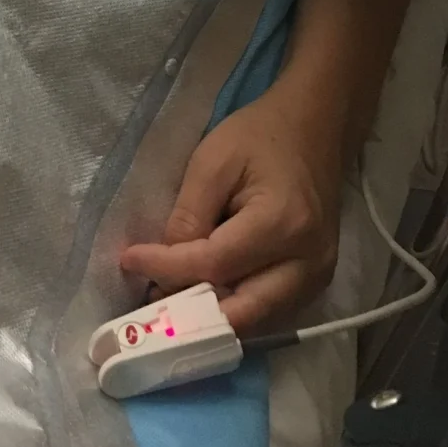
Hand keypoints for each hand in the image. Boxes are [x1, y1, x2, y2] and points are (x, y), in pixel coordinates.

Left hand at [120, 80, 345, 335]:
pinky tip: (204, 293)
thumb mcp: (213, 160)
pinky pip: (269, 309)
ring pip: (255, 320)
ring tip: (171, 298)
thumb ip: (189, 215)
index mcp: (282, 224)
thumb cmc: (260, 136)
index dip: (168, 267)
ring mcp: (318, 276)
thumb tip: (166, 267)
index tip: (129, 260)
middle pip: (241, 312)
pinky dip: (234, 307)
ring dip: (211, 316)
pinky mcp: (317, 280)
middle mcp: (307, 262)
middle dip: (191, 314)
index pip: (215, 265)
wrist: (314, 126)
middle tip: (149, 300)